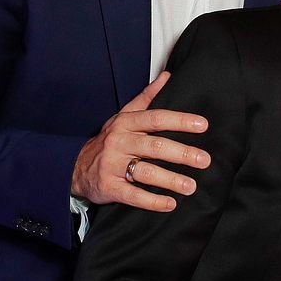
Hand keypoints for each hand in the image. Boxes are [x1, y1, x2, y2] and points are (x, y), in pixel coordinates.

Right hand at [71, 72, 211, 211]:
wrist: (75, 166)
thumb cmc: (110, 140)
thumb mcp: (124, 116)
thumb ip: (147, 97)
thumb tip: (167, 76)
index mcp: (126, 123)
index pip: (156, 118)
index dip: (180, 121)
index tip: (202, 125)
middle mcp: (120, 142)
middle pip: (155, 146)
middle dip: (182, 153)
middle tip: (204, 160)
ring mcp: (113, 165)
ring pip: (146, 172)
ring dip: (171, 180)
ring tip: (191, 186)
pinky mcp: (109, 187)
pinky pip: (133, 195)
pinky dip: (152, 201)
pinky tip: (170, 203)